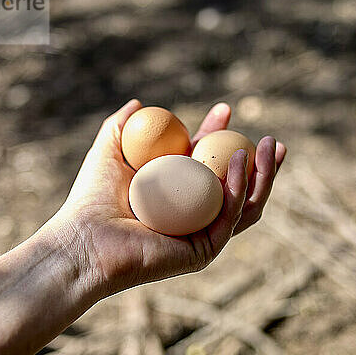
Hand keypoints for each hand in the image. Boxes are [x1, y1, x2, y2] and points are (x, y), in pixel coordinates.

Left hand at [56, 99, 285, 295]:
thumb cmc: (91, 198)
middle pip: (237, 188)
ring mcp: (200, 234)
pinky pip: (229, 216)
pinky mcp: (203, 250)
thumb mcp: (109, 151)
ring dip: (262, 174)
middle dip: (260, 164)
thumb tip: (138, 104)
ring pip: (244, 204)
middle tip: (272, 140)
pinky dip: (239, 188)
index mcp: (176, 194)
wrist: (83, 239)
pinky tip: (240, 161)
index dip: (219, 136)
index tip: (225, 110)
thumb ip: (121, 126)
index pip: (207, 164)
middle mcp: (192, 215)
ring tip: (270, 146)